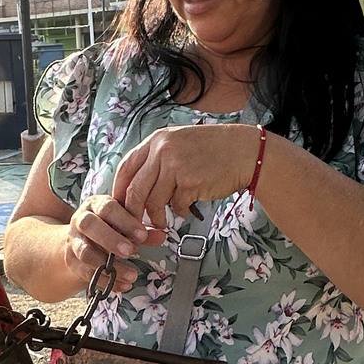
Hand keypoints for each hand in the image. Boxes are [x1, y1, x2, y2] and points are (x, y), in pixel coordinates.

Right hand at [63, 192, 159, 294]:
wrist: (79, 241)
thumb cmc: (107, 228)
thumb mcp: (124, 225)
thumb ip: (141, 231)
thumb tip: (161, 236)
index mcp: (96, 205)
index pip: (108, 208)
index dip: (125, 221)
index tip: (142, 235)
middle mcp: (81, 220)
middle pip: (90, 225)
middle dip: (110, 239)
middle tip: (131, 252)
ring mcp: (73, 241)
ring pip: (85, 252)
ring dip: (108, 265)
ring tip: (131, 275)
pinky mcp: (71, 261)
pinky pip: (86, 273)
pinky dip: (106, 281)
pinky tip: (123, 285)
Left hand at [111, 123, 262, 230]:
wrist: (243, 152)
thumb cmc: (213, 150)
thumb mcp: (179, 143)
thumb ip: (158, 159)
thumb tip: (137, 186)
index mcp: (157, 140)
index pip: (126, 167)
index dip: (119, 189)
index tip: (120, 205)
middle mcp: (162, 150)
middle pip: (135, 189)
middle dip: (133, 211)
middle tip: (134, 223)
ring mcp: (175, 166)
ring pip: (153, 201)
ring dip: (156, 217)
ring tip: (162, 222)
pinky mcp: (190, 183)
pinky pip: (175, 206)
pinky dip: (179, 212)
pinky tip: (186, 208)